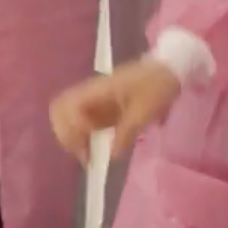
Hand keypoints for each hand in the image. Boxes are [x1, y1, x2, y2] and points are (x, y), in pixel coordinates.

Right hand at [48, 59, 182, 164]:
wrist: (167, 71)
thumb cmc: (155, 87)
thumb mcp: (144, 112)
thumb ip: (126, 134)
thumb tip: (112, 157)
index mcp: (97, 90)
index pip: (70, 107)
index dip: (74, 128)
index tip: (88, 147)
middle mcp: (89, 93)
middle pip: (59, 109)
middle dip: (65, 133)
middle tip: (82, 154)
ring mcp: (94, 98)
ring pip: (67, 114)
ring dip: (70, 134)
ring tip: (85, 154)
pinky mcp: (101, 105)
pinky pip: (81, 119)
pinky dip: (80, 134)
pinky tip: (92, 147)